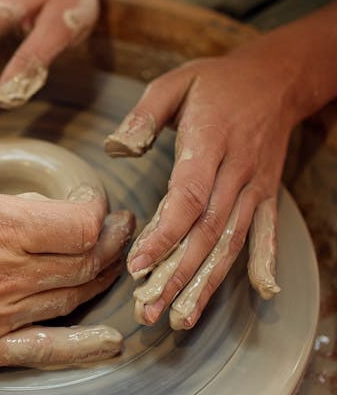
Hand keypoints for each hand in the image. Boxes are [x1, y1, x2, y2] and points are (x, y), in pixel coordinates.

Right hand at [0, 182, 133, 375]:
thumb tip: (17, 212)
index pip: (79, 224)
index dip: (97, 214)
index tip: (94, 207)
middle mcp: (5, 274)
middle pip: (85, 261)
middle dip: (112, 242)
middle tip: (120, 231)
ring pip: (71, 299)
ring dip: (103, 280)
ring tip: (114, 265)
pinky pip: (43, 351)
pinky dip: (83, 346)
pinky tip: (110, 340)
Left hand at [105, 48, 301, 328]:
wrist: (278, 76)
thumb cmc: (216, 81)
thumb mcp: (174, 83)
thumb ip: (144, 116)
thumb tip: (116, 148)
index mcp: (209, 144)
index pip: (187, 200)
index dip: (163, 236)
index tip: (137, 267)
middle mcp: (236, 172)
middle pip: (206, 233)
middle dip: (176, 277)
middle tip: (149, 312)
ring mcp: (255, 186)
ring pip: (230, 242)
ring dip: (206, 282)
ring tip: (181, 318)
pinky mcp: (266, 193)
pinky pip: (265, 231)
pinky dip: (263, 261)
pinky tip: (261, 292)